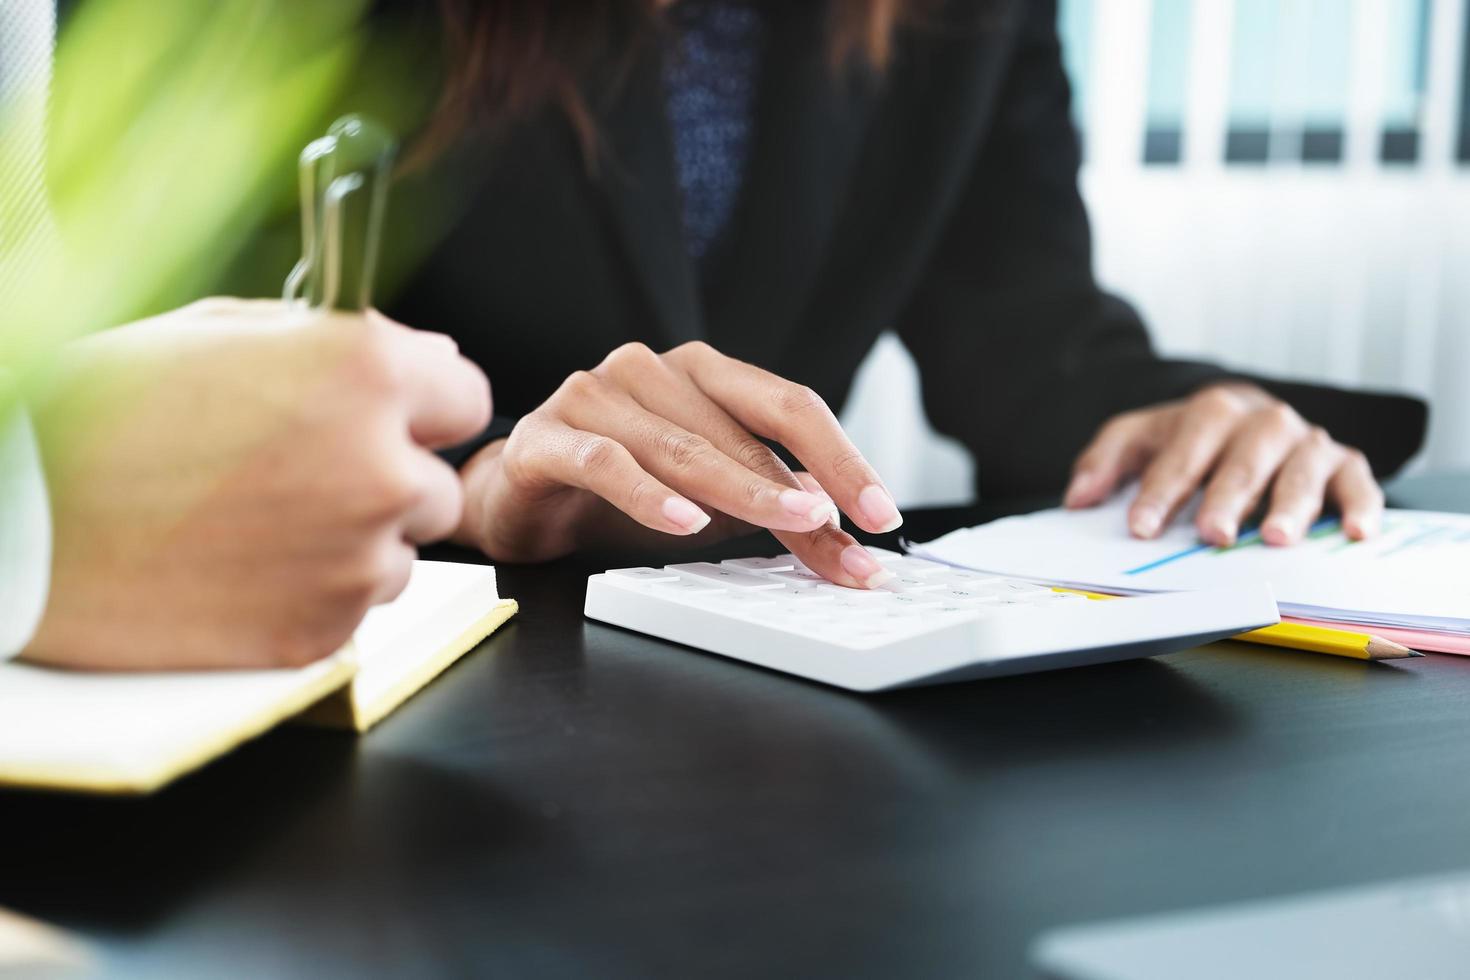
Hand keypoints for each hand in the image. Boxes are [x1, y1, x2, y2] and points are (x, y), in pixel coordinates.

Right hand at [23, 298, 490, 670]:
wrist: (12, 514)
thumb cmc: (100, 410)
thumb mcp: (221, 330)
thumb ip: (338, 344)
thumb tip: (413, 359)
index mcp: (366, 373)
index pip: (466, 395)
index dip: (422, 406)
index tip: (390, 416)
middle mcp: (381, 468)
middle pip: (437, 483)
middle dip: (387, 477)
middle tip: (300, 475)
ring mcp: (356, 558)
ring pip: (401, 551)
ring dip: (354, 540)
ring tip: (255, 523)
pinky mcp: (320, 630)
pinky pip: (354, 606)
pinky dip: (314, 591)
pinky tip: (241, 567)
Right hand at [456, 341, 902, 587]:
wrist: (519, 499)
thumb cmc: (620, 494)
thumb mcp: (712, 505)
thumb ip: (775, 512)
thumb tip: (851, 537)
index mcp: (702, 374)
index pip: (787, 406)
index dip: (842, 458)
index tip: (882, 514)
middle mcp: (651, 370)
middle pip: (742, 433)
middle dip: (801, 495)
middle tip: (847, 540)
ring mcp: (594, 394)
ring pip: (681, 447)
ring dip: (742, 493)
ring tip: (792, 528)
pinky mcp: (545, 436)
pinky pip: (605, 461)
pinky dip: (647, 494)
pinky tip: (684, 524)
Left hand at [1064, 383, 1381, 546]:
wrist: (1246, 417)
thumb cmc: (1192, 438)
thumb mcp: (1142, 439)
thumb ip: (1106, 462)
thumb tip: (1077, 498)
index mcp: (1211, 412)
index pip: (1182, 452)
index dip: (1160, 491)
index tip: (1142, 527)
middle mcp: (1263, 422)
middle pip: (1243, 459)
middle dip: (1226, 497)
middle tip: (1212, 534)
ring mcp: (1306, 442)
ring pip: (1302, 468)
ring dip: (1291, 504)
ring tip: (1275, 539)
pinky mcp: (1345, 464)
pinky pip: (1359, 482)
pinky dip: (1363, 506)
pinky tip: (1357, 533)